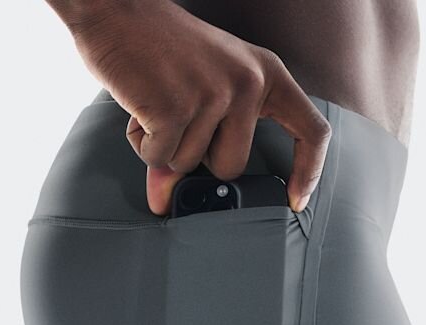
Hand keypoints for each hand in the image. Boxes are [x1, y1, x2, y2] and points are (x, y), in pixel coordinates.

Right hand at [65, 0, 331, 214]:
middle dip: (197, 158)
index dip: (308, 172)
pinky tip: (140, 106)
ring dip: (163, 145)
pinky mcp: (176, 108)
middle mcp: (248, 83)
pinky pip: (159, 158)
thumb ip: (194, 147)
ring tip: (156, 102)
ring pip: (188, 165)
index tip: (296, 201)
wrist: (114, 9)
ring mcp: (213, 95)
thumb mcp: (199, 91)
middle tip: (178, 116)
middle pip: (230, 168)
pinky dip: (142, 142)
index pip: (311, 131)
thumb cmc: (160, 51)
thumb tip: (165, 203)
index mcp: (267, 74)